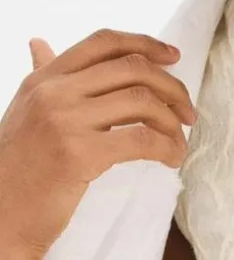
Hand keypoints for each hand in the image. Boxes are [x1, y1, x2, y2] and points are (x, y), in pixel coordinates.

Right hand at [0, 28, 194, 259]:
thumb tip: (39, 43)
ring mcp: (65, 120)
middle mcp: (53, 92)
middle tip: (188, 113)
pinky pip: (142, 140)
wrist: (1, 216)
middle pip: (132, 69)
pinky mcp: (80, 154)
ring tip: (180, 142)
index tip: (174, 58)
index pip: (103, 43)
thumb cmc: (16, 168)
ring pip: (142, 101)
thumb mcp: (23, 111)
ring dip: (173, 123)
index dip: (146, 44)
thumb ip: (40, 76)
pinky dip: (167, 148)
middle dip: (172, 89)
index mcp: (44, 79)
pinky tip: (171, 160)